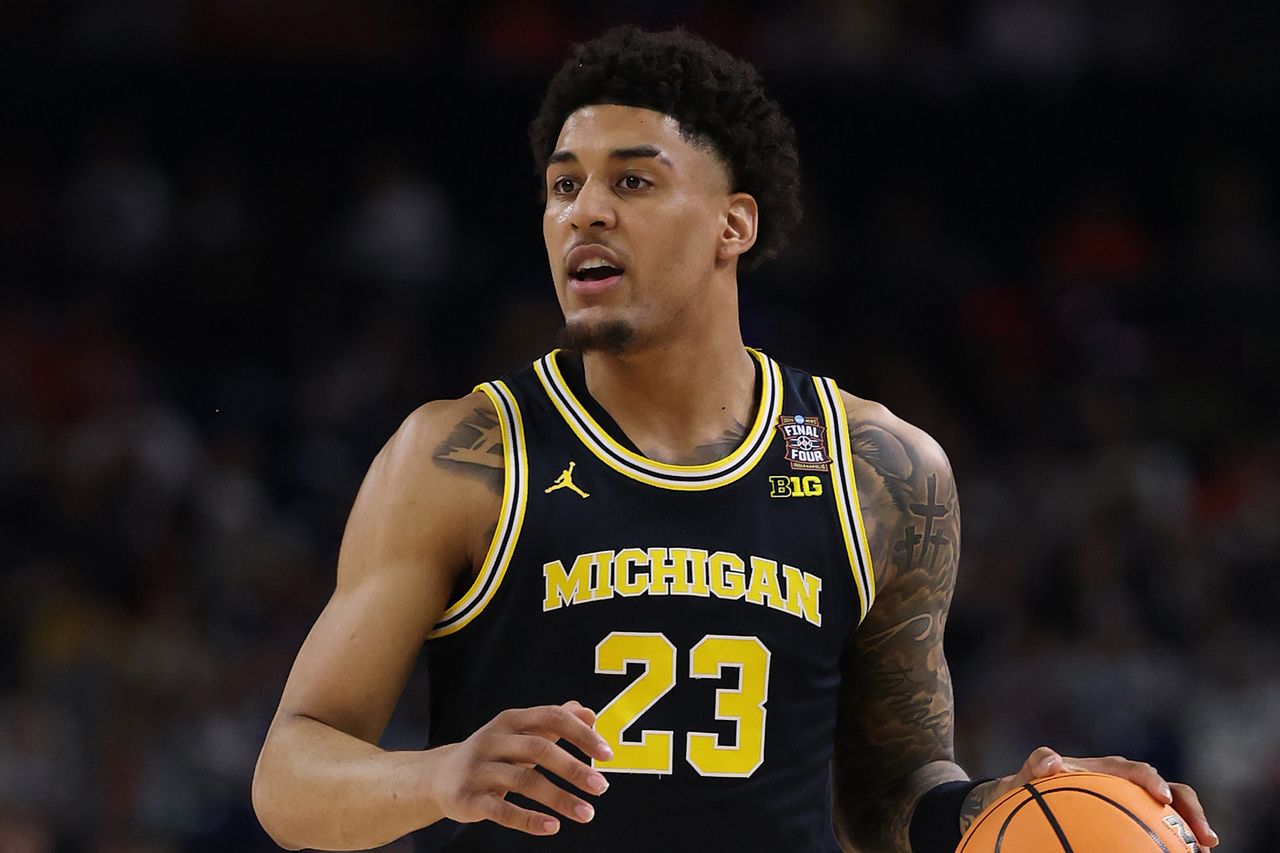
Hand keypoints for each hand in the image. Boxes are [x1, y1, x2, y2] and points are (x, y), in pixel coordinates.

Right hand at [428, 700, 612, 835]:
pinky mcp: (468, 798)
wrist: (438, 777)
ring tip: (587, 813)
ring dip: (559, 798)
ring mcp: (478, 769)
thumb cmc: (492, 753)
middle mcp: (493, 740)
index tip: (607, 754)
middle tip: (602, 787)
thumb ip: (554, 722)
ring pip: (523, 781)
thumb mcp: (519, 733)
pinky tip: (552, 827)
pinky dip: (528, 819)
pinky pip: (501, 810)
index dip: (580, 734)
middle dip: (573, 768)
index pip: (551, 717)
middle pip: (539, 748)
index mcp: (510, 720)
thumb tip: (590, 714)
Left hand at [964, 746, 1217, 847]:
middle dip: (1191, 810)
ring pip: (1173, 816)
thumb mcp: (1030, 773)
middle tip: (1204, 836)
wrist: (1031, 798)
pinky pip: (1158, 833)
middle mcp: (1129, 785)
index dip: (1153, 781)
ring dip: (1191, 832)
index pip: (1137, 770)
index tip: (1162, 797)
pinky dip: (1172, 844)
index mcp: (1110, 769)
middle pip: (1171, 792)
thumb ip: (1038, 763)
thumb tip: (1050, 762)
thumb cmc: (1032, 785)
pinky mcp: (1136, 822)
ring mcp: (1136, 804)